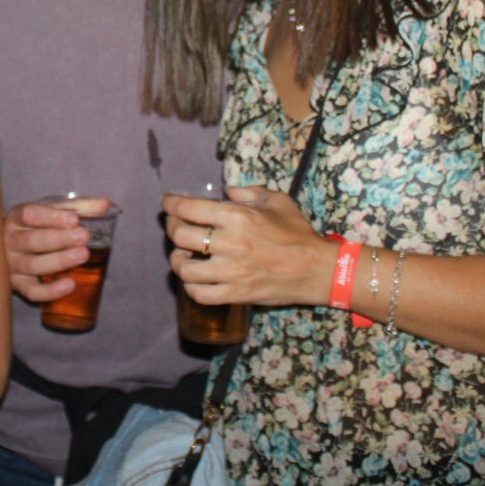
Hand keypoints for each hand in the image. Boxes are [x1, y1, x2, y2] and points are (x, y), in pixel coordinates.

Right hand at [3, 196, 111, 303]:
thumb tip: (105, 204)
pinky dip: (50, 291)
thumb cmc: (35, 227)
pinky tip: (70, 284)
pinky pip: (32, 291)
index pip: (29, 215)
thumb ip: (78, 207)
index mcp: (16, 218)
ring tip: (83, 254)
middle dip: (60, 239)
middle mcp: (10, 241)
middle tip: (84, 236)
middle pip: (32, 241)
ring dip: (59, 260)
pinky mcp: (17, 285)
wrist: (4, 248)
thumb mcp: (52, 213)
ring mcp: (12, 265)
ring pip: (33, 265)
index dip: (51, 217)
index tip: (74, 219)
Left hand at [163, 187, 332, 307]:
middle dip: (171, 228)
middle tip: (175, 227)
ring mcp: (230, 271)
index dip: (171, 204)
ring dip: (178, 260)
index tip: (168, 203)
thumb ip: (250, 192)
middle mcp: (229, 243)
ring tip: (183, 256)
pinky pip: (199, 294)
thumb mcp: (278, 201)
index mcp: (237, 216)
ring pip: (184, 268)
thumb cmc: (298, 234)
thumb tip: (227, 191)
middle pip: (179, 235)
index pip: (188, 208)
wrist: (316, 270)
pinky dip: (191, 287)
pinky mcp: (235, 294)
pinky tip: (196, 279)